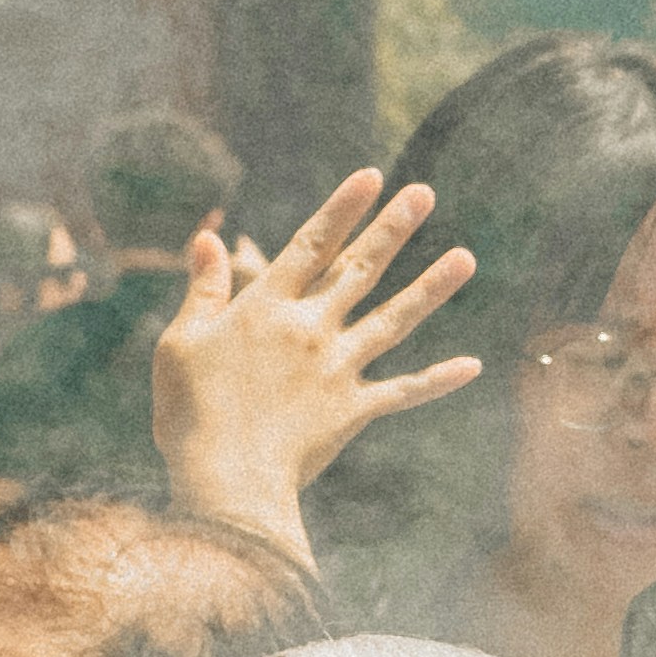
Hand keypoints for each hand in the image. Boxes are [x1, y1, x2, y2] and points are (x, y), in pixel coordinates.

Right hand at [143, 169, 478, 558]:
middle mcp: (310, 328)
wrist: (226, 479)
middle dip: (393, 229)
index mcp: (265, 307)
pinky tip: (474, 364)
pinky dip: (438, 379)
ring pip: (394, 319)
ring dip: (432, 287)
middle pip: (359, 269)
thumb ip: (202, 289)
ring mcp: (338, 368)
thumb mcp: (181, 341)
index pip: (310, 243)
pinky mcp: (354, 410)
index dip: (342, 208)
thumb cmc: (191, 412)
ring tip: (466, 258)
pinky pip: (405, 390)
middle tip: (424, 194)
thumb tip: (210, 238)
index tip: (372, 177)